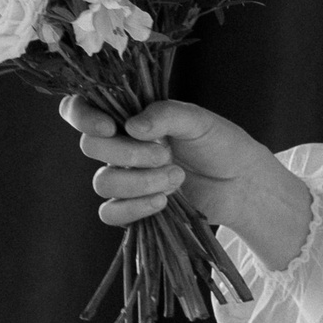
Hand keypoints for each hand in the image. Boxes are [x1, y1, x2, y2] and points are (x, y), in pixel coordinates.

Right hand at [59, 91, 270, 232]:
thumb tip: (131, 125)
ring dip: (140, 182)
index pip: (81, 109)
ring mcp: (125, 176)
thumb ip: (167, 114)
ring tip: (177, 178)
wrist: (241, 183)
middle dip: (129, 153)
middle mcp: (121, 144)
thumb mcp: (199, 120)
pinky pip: (110, 212)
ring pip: (103, 181)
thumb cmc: (220, 143)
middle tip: (166, 154)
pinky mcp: (132, 206)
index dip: (82, 116)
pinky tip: (162, 202)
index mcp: (130, 115)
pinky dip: (134, 208)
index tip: (110, 127)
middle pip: (90, 147)